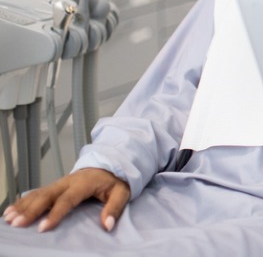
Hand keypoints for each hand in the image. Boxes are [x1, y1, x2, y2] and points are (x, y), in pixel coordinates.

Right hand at [1, 168, 129, 232]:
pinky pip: (35, 193)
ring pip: (37, 194)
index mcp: (83, 183)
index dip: (55, 214)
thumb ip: (115, 207)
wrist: (109, 163)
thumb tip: (107, 225)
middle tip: (18, 223)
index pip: (67, 199)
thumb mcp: (122, 191)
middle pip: (46, 196)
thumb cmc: (114, 180)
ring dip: (22, 206)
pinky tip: (9, 211)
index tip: (43, 228)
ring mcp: (59, 183)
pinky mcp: (54, 186)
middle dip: (31, 210)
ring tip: (9, 219)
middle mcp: (67, 182)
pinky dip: (21, 201)